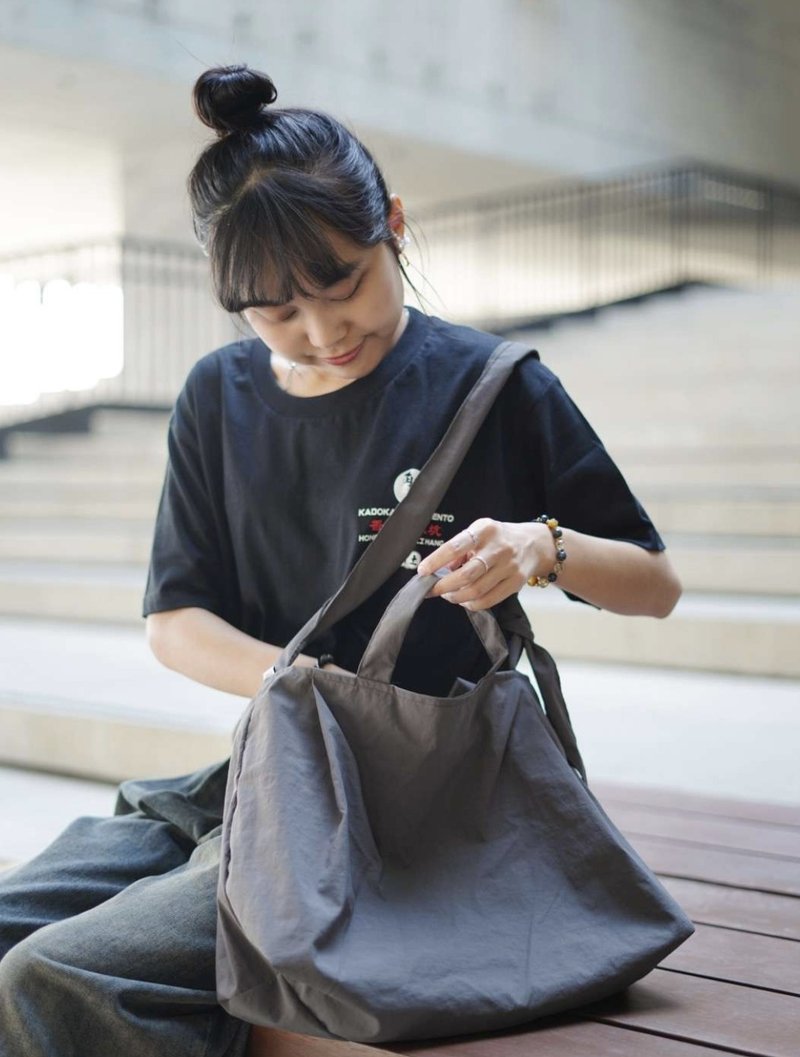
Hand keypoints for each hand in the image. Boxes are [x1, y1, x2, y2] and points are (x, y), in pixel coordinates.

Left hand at [415, 518, 556, 610]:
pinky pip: (488, 600)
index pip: (455, 547)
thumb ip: (460, 550)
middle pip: (466, 575)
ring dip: (456, 597)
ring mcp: (509, 566)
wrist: (535, 544)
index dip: (436, 561)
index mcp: (484, 530)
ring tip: (448, 595)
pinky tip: (465, 600)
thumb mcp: (479, 532)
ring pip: (476, 591)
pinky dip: (472, 604)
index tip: (422, 571)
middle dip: (444, 586)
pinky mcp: (516, 582)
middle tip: (433, 589)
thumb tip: (440, 570)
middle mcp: (498, 548)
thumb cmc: (499, 538)